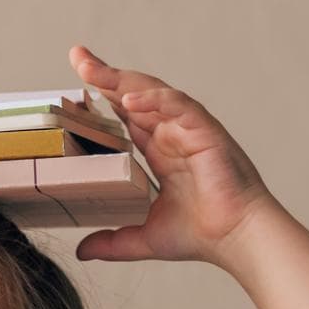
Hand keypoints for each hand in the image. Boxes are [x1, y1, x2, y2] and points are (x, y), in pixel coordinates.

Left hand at [66, 44, 280, 267]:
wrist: (236, 239)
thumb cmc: (200, 235)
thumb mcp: (143, 238)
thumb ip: (112, 242)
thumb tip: (81, 251)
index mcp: (158, 150)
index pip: (123, 115)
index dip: (100, 97)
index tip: (72, 85)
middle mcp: (171, 134)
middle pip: (132, 95)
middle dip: (104, 75)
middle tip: (76, 57)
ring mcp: (187, 129)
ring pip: (150, 92)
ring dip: (120, 79)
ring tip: (90, 70)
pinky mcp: (205, 130)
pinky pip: (177, 105)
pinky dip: (154, 100)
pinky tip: (129, 101)